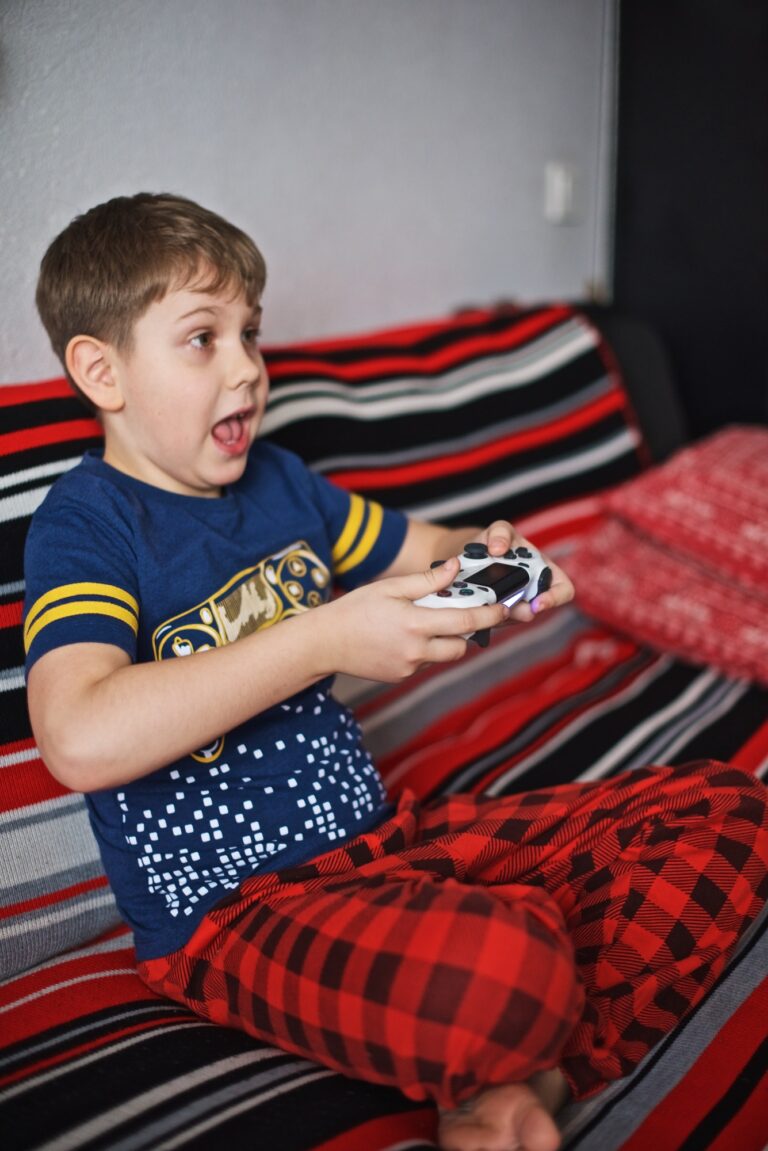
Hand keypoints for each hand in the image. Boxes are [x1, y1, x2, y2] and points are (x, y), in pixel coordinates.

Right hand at [319, 559, 508, 682]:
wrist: (324, 643)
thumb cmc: (355, 609)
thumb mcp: (390, 587)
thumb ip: (426, 580)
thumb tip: (455, 568)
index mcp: (415, 623)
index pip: (466, 621)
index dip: (490, 615)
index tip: (503, 607)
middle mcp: (416, 650)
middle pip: (461, 645)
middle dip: (467, 631)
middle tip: (461, 615)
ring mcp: (408, 667)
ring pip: (442, 655)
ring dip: (444, 641)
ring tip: (425, 624)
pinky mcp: (401, 676)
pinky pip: (424, 663)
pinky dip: (424, 650)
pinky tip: (404, 637)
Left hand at [470, 520, 574, 621]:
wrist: (471, 556)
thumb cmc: (494, 542)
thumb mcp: (499, 530)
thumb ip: (501, 532)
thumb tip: (498, 549)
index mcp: (543, 572)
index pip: (563, 590)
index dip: (555, 598)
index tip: (537, 603)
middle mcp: (532, 592)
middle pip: (533, 611)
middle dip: (518, 611)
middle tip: (503, 606)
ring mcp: (514, 606)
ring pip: (510, 618)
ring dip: (498, 613)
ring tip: (483, 600)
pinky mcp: (495, 615)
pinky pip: (491, 620)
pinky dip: (482, 612)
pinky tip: (474, 601)